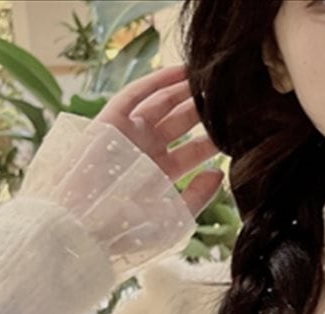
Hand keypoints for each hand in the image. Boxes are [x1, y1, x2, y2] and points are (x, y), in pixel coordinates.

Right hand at [96, 64, 222, 217]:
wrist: (86, 229)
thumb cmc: (127, 231)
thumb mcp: (174, 217)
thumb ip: (198, 196)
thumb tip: (219, 174)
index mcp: (159, 176)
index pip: (192, 151)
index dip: (212, 139)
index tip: (238, 129)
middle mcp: (144, 152)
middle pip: (179, 125)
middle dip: (202, 110)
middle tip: (227, 98)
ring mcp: (127, 135)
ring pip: (160, 106)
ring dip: (184, 91)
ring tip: (209, 77)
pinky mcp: (109, 122)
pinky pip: (135, 94)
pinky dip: (156, 82)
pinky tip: (181, 71)